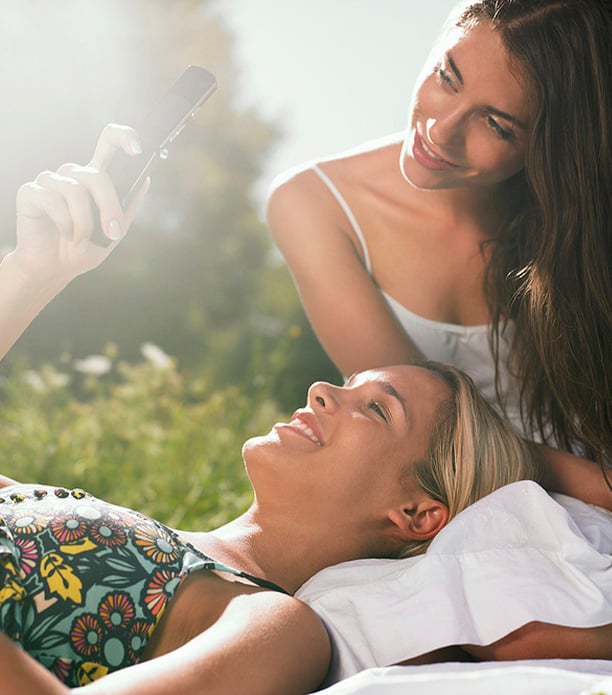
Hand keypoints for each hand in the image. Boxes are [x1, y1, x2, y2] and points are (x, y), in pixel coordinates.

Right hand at [13, 124, 149, 285]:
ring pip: (76, 190)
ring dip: (84, 222)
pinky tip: (66, 235)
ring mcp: (50, 181)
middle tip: (112, 233)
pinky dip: (65, 224)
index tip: (137, 149)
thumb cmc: (84, 249)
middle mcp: (72, 175)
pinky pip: (53, 200)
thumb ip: (127, 209)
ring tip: (81, 240)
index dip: (123, 137)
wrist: (54, 269)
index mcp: (94, 179)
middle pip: (96, 174)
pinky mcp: (31, 192)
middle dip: (109, 207)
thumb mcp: (113, 233)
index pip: (109, 143)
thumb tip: (146, 182)